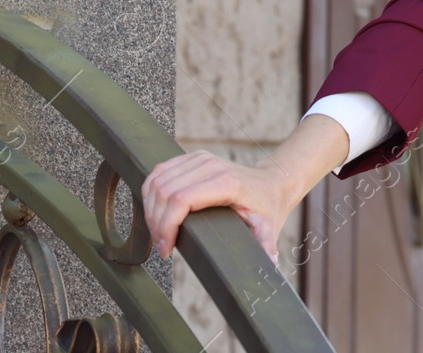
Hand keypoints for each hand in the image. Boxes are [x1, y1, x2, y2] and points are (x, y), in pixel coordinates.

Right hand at [141, 151, 297, 265]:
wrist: (272, 182)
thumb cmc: (267, 206)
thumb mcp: (268, 228)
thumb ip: (266, 247)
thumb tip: (268, 265)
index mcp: (226, 183)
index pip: (181, 200)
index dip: (166, 226)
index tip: (166, 249)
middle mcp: (211, 167)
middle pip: (165, 192)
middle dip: (156, 223)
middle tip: (161, 245)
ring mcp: (201, 159)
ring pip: (158, 181)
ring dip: (150, 209)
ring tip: (158, 232)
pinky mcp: (193, 158)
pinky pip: (160, 172)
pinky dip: (150, 192)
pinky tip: (155, 211)